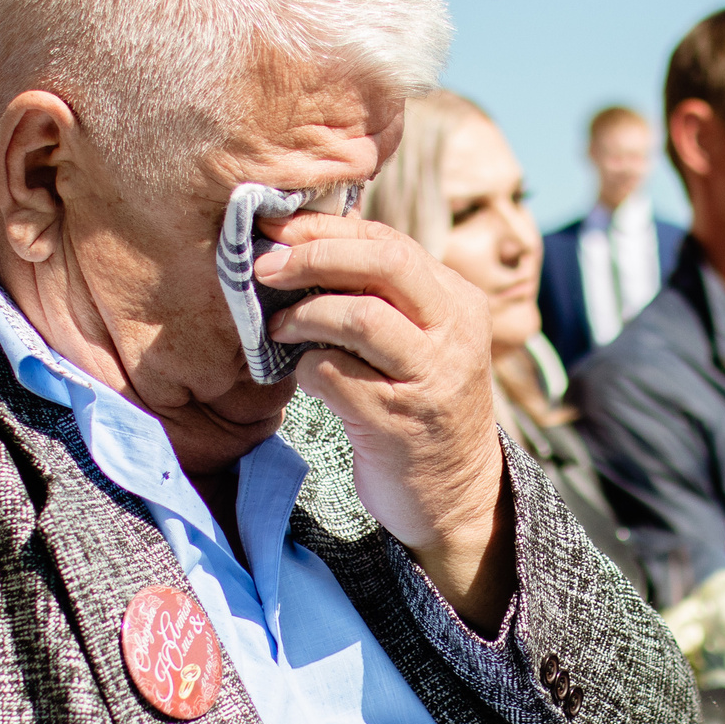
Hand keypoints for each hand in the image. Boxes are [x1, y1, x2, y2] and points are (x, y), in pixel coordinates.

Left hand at [255, 212, 513, 630]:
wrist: (457, 494)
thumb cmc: (421, 406)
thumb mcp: (421, 341)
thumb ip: (384, 297)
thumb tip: (306, 244)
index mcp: (459, 302)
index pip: (390, 242)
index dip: (327, 229)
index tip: (278, 228)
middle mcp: (454, 334)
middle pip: (384, 263)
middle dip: (314, 255)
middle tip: (265, 265)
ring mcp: (430, 379)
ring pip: (359, 317)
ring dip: (304, 314)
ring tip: (278, 326)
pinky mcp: (397, 422)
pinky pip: (332, 375)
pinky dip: (304, 369)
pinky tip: (301, 376)